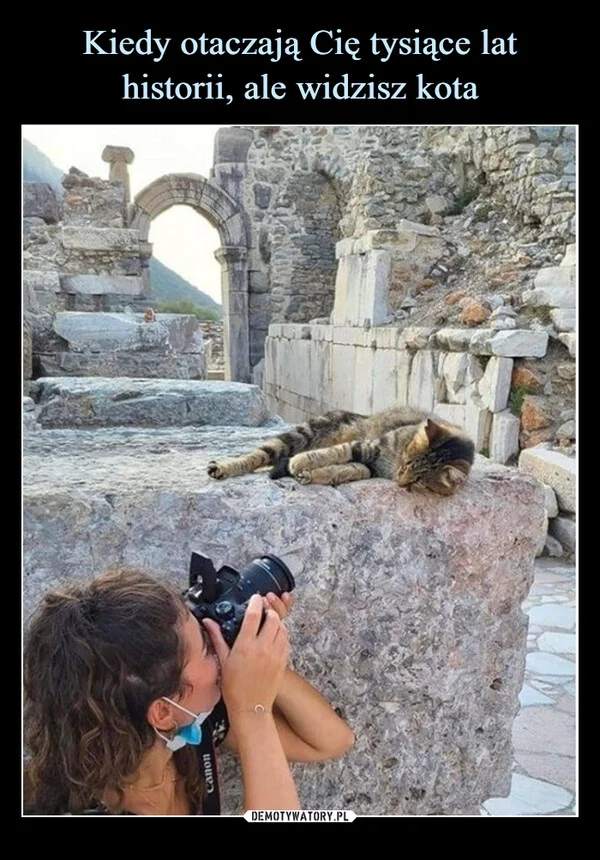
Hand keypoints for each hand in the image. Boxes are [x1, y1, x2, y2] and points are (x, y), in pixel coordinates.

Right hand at [203, 594, 288, 714]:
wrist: (251, 708)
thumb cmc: (234, 688)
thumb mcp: (223, 661)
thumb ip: (217, 638)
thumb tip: (208, 622)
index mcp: (246, 646)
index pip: (254, 615)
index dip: (255, 602)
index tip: (255, 598)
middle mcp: (263, 648)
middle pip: (272, 618)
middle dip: (268, 610)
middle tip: (263, 609)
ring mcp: (275, 654)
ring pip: (282, 628)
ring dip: (277, 621)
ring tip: (269, 621)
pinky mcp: (283, 661)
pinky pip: (287, 640)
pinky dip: (282, 633)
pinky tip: (275, 635)